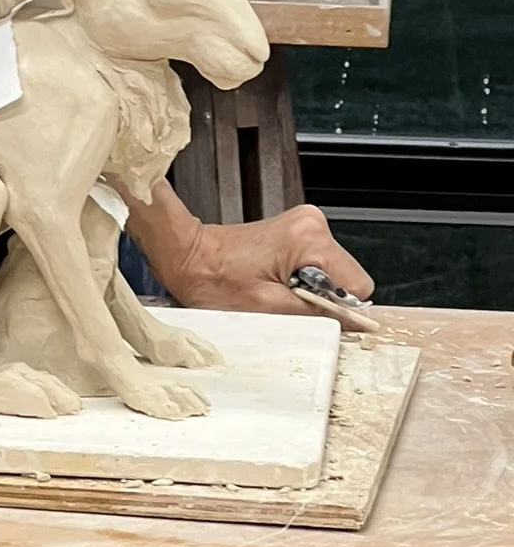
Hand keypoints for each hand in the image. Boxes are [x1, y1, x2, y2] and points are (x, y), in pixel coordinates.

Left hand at [160, 204, 374, 319]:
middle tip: (285, 300)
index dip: (340, 307)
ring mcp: (304, 225)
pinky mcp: (295, 232)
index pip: (357, 284)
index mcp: (309, 237)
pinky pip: (315, 265)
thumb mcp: (269, 307)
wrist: (188, 257)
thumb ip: (316, 314)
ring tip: (274, 289)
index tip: (315, 314)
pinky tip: (274, 281)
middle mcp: (311, 224)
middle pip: (345, 277)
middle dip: (321, 297)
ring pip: (331, 273)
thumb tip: (352, 323)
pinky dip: (300, 280)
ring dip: (308, 290)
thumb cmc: (214, 279)